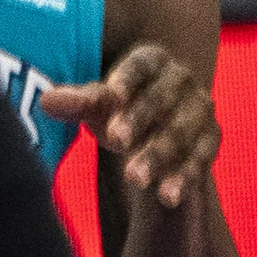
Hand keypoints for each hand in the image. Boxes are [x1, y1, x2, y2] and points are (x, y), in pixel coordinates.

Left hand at [40, 44, 217, 211]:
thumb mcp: (100, 107)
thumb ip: (78, 103)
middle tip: (115, 142)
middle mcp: (181, 80)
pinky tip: (166, 196)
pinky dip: (183, 177)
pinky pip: (200, 159)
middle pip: (161, 99)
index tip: (110, 97)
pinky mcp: (211, 140)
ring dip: (158, 155)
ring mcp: (200, 110)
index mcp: (153, 60)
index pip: (140, 66)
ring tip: (133, 179)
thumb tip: (46, 100)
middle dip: (139, 120)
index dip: (126, 79)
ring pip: (180, 132)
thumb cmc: (122, 111)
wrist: (160, 135)